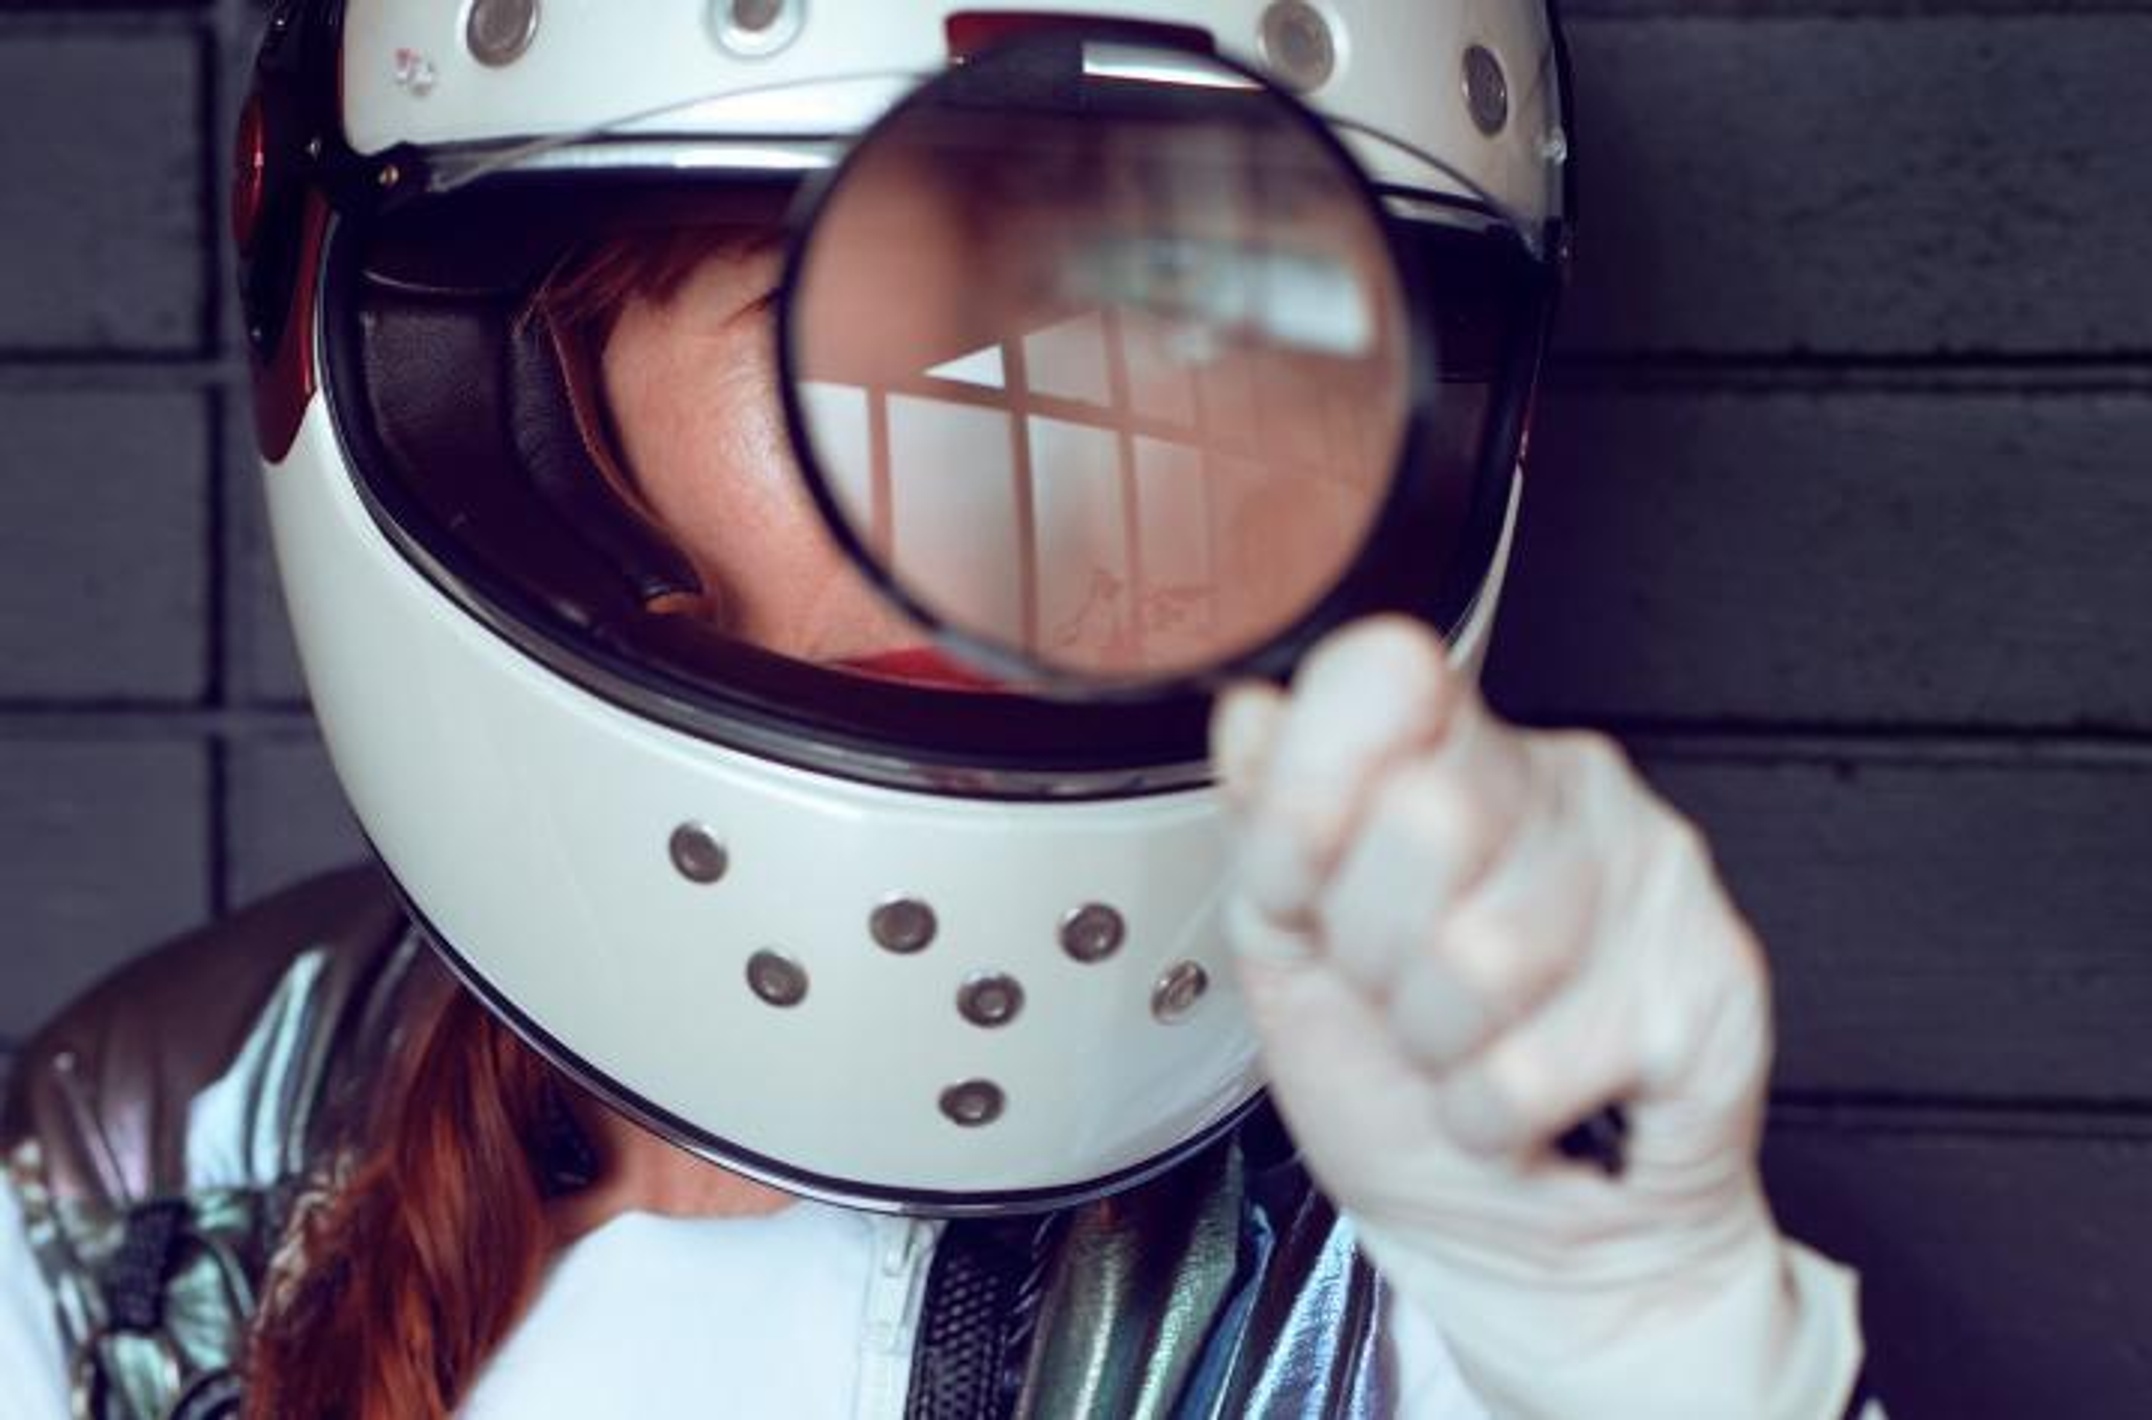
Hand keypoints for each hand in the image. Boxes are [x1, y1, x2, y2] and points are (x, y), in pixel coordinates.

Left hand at [1211, 617, 1862, 1419]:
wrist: (1518, 1242)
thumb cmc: (1403, 1090)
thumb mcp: (1289, 950)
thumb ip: (1265, 825)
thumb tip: (1249, 710)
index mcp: (1453, 752)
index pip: (1378, 676)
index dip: (1309, 800)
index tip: (1297, 884)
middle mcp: (1564, 784)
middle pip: (1417, 816)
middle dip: (1370, 952)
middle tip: (1401, 996)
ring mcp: (1649, 871)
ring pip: (1477, 956)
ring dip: (1436, 1048)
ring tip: (1465, 1054)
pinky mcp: (1708, 976)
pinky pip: (1534, 1061)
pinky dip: (1494, 1116)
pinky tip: (1528, 1105)